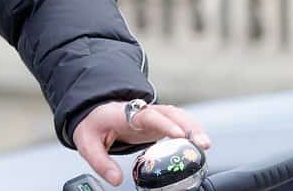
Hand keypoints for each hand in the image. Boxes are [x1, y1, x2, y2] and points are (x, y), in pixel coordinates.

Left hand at [72, 99, 211, 186]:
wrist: (96, 113)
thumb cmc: (94, 125)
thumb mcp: (87, 143)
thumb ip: (100, 162)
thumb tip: (116, 179)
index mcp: (125, 114)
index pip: (147, 116)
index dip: (164, 124)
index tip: (178, 134)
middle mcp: (143, 112)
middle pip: (169, 113)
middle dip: (187, 126)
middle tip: (201, 143)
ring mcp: (153, 115)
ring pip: (178, 116)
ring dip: (193, 128)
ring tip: (205, 145)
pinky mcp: (159, 122)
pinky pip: (179, 122)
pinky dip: (191, 130)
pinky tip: (201, 143)